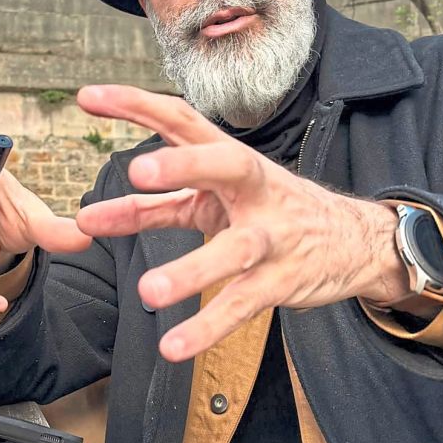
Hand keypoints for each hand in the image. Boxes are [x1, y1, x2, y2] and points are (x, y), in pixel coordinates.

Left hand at [75, 85, 409, 360]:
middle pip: (224, 165)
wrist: (355, 241)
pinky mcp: (282, 280)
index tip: (88, 96)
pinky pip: (241, 304)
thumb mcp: (213, 200)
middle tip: (137, 171)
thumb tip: (87, 219)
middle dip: (184, 165)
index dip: (137, 106)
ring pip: (233, 251)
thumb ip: (152, 206)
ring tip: (147, 292)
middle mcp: (254, 190)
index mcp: (231, 162)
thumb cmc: (269, 212)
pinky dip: (207, 327)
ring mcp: (272, 236)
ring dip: (191, 271)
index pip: (182, 121)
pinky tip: (173, 346)